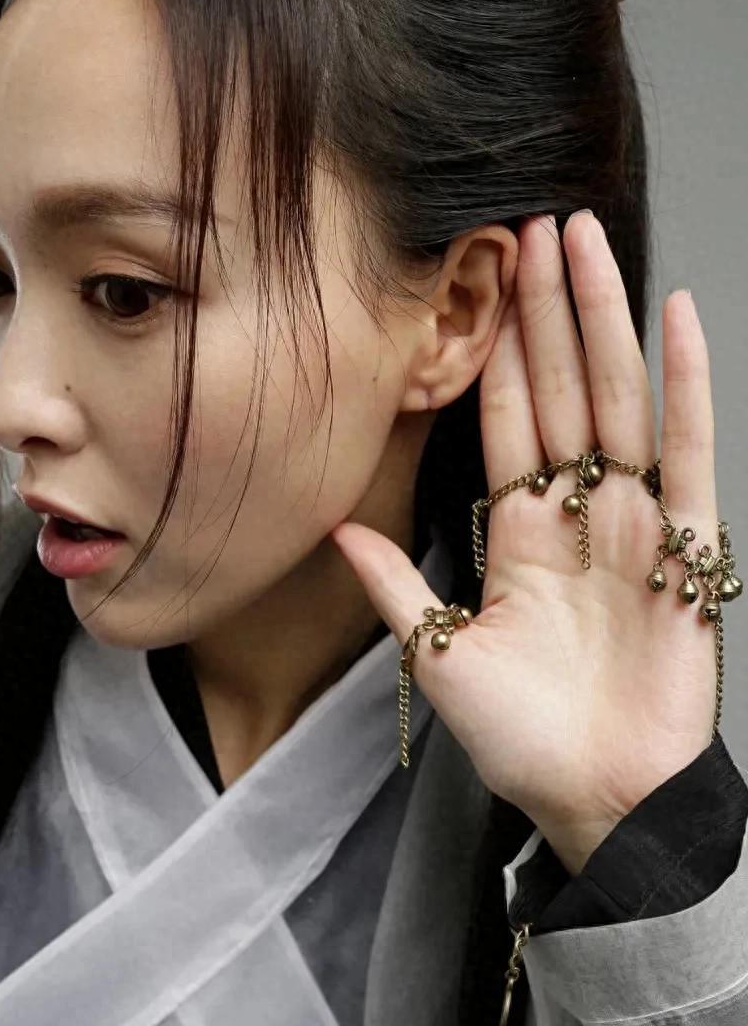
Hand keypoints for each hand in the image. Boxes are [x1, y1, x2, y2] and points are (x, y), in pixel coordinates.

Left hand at [330, 212, 722, 873]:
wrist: (598, 802)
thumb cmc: (526, 742)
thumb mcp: (440, 658)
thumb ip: (398, 587)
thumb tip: (336, 529)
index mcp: (521, 537)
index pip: (508, 420)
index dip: (497, 349)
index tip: (486, 279)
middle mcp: (580, 518)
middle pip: (561, 389)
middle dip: (547, 308)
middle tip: (537, 223)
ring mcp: (636, 527)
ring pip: (617, 400)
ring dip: (602, 319)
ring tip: (585, 240)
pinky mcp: (687, 550)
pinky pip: (689, 453)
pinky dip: (685, 385)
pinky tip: (674, 317)